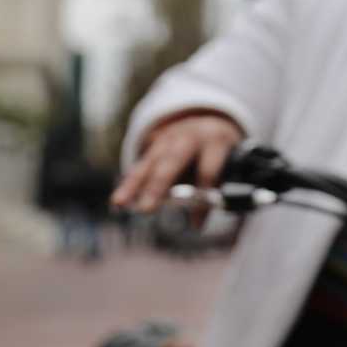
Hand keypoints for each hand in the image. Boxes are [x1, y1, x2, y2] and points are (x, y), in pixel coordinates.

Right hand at [111, 113, 243, 211]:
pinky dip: (128, 183)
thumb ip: (217, 188)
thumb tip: (200, 222)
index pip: (207, 170)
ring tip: (119, 204)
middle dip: (158, 186)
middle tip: (146, 209)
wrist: (209, 122)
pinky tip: (117, 202)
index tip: (196, 224)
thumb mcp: (229, 163)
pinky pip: (140, 166)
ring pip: (149, 162)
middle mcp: (189, 137)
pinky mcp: (154, 147)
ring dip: (132, 185)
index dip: (202, 196)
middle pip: (172, 161)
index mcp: (215, 141)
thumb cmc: (220, 152)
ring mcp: (168, 139)